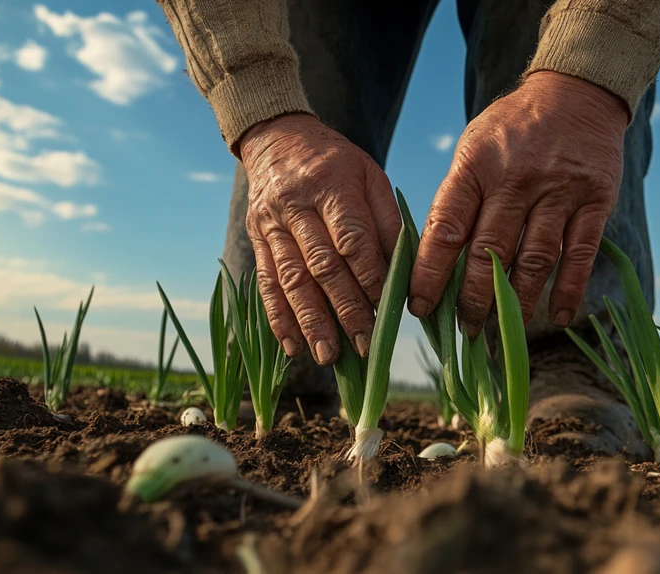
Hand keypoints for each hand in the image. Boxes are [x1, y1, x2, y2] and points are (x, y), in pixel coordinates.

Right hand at [238, 113, 400, 364]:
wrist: (277, 138)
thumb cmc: (336, 162)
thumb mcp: (371, 176)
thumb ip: (388, 223)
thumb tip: (404, 274)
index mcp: (331, 184)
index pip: (351, 237)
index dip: (368, 276)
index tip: (386, 308)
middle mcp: (296, 205)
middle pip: (321, 264)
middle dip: (344, 309)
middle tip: (363, 345)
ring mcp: (270, 224)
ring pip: (290, 279)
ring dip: (310, 321)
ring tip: (328, 356)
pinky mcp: (256, 239)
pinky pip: (266, 283)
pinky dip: (279, 318)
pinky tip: (292, 346)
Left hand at [408, 71, 629, 335]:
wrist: (575, 91)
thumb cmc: (512, 128)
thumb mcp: (473, 147)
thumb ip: (458, 198)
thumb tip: (434, 259)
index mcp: (476, 165)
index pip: (446, 228)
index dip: (430, 272)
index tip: (419, 307)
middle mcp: (517, 178)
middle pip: (489, 252)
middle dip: (471, 299)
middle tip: (461, 332)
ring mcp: (559, 190)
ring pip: (533, 259)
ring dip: (514, 302)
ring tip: (498, 331)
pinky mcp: (595, 200)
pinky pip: (579, 254)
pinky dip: (568, 290)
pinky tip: (556, 317)